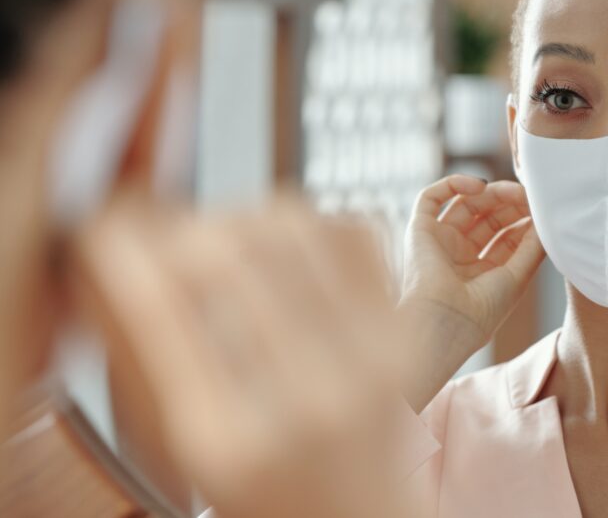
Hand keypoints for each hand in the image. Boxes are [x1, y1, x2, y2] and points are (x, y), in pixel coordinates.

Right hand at [72, 192, 414, 517]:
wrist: (359, 514)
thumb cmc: (266, 487)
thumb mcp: (186, 447)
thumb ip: (150, 360)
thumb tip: (115, 259)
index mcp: (230, 440)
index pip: (162, 308)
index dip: (123, 250)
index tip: (106, 230)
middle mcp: (309, 397)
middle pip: (230, 256)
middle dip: (181, 227)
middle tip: (166, 233)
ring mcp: (369, 360)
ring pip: (296, 229)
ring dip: (245, 215)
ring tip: (225, 235)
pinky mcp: (405, 333)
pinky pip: (355, 231)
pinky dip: (310, 220)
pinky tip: (282, 242)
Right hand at [399, 175, 545, 410]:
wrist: (443, 324)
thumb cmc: (480, 312)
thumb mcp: (517, 277)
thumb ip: (533, 247)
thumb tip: (545, 219)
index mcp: (481, 273)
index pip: (506, 236)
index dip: (524, 220)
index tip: (541, 209)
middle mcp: (459, 256)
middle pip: (488, 217)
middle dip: (510, 204)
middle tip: (528, 196)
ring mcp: (439, 242)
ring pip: (466, 203)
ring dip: (491, 193)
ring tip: (512, 191)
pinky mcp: (419, 229)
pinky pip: (432, 197)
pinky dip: (454, 184)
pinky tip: (479, 186)